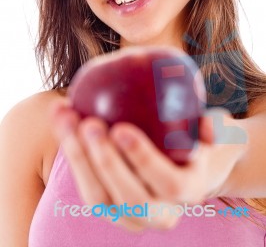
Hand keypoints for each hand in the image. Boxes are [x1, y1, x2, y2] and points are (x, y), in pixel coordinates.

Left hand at [50, 99, 245, 231]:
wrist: (176, 167)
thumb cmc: (188, 142)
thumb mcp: (205, 133)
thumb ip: (209, 126)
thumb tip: (207, 124)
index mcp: (188, 192)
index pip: (168, 184)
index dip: (143, 159)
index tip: (122, 129)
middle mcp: (159, 213)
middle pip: (128, 197)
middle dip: (105, 160)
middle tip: (89, 123)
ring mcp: (129, 215)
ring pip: (98, 197)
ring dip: (78, 157)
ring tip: (65, 118)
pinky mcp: (106, 206)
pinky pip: (85, 185)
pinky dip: (71, 153)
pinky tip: (62, 120)